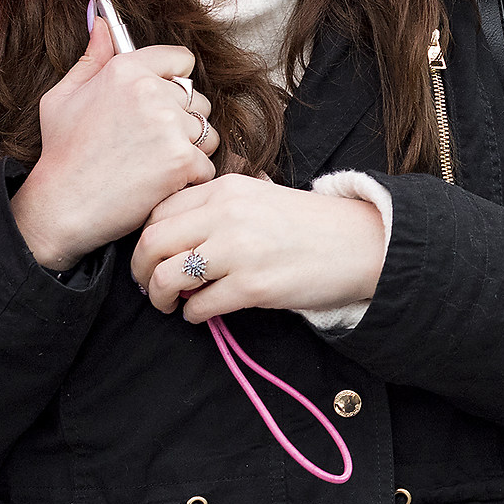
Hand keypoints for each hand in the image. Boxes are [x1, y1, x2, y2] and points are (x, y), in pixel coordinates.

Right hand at [11, 17, 215, 270]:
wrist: (61, 206)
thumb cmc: (62, 152)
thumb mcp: (64, 96)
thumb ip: (93, 57)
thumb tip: (102, 21)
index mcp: (126, 69)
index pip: (182, 60)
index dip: (173, 83)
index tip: (158, 103)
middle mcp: (151, 92)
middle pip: (198, 99)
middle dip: (181, 121)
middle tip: (146, 144)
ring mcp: (169, 126)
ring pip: (207, 132)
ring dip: (190, 150)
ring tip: (152, 165)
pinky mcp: (182, 161)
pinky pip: (206, 165)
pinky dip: (189, 179)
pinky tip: (158, 185)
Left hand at [133, 176, 386, 323]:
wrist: (363, 244)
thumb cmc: (310, 226)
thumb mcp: (260, 197)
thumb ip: (217, 208)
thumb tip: (171, 239)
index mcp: (227, 188)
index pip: (159, 211)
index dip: (145, 239)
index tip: (150, 256)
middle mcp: (228, 213)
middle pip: (151, 243)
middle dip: (140, 270)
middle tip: (147, 285)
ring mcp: (240, 250)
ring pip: (166, 276)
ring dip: (160, 297)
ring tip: (171, 304)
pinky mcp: (253, 286)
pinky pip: (199, 306)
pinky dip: (193, 315)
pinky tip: (204, 313)